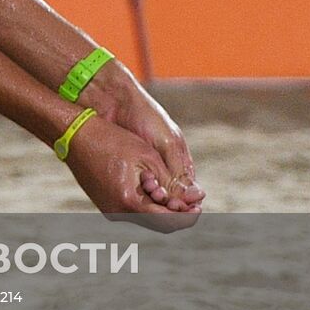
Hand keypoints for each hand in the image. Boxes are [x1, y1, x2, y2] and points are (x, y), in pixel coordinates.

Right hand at [63, 116, 200, 231]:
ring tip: (174, 193)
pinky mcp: (104, 203)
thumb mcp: (147, 158)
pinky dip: (147, 205)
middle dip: (177, 215)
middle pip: (157, 225)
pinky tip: (154, 189)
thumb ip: (172, 182)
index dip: (187, 217)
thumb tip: (196, 198)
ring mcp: (108, 209)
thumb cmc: (111, 140)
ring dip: (162, 210)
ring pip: (145, 219)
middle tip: (192, 203)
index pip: (168, 222)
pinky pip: (132, 211)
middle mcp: (117, 212)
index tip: (199, 206)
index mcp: (129, 202)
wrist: (74, 134)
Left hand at [92, 78, 204, 210]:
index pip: (188, 193)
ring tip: (147, 198)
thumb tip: (198, 196)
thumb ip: (178, 169)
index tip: (179, 208)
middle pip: (169, 199)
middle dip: (167, 205)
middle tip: (160, 203)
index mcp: (178, 161)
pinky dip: (134, 196)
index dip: (185, 204)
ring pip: (151, 198)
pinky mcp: (124, 172)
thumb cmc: (143, 118)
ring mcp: (142, 171)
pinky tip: (130, 199)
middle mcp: (162, 169)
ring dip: (150, 202)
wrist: (111, 101)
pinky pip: (133, 191)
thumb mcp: (166, 143)